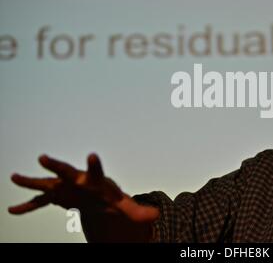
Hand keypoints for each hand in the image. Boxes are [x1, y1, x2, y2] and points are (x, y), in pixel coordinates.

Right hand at [9, 154, 159, 241]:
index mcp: (95, 181)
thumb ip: (138, 211)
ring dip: (32, 181)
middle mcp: (77, 180)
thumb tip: (158, 216)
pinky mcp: (55, 197)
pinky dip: (27, 207)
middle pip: (67, 171)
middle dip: (56, 165)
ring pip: (46, 183)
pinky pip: (38, 202)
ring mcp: (64, 187)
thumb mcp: (123, 205)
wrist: (95, 194)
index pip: (96, 171)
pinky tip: (12, 211)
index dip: (94, 164)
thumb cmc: (108, 196)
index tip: (92, 155)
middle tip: (43, 157)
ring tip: (14, 177)